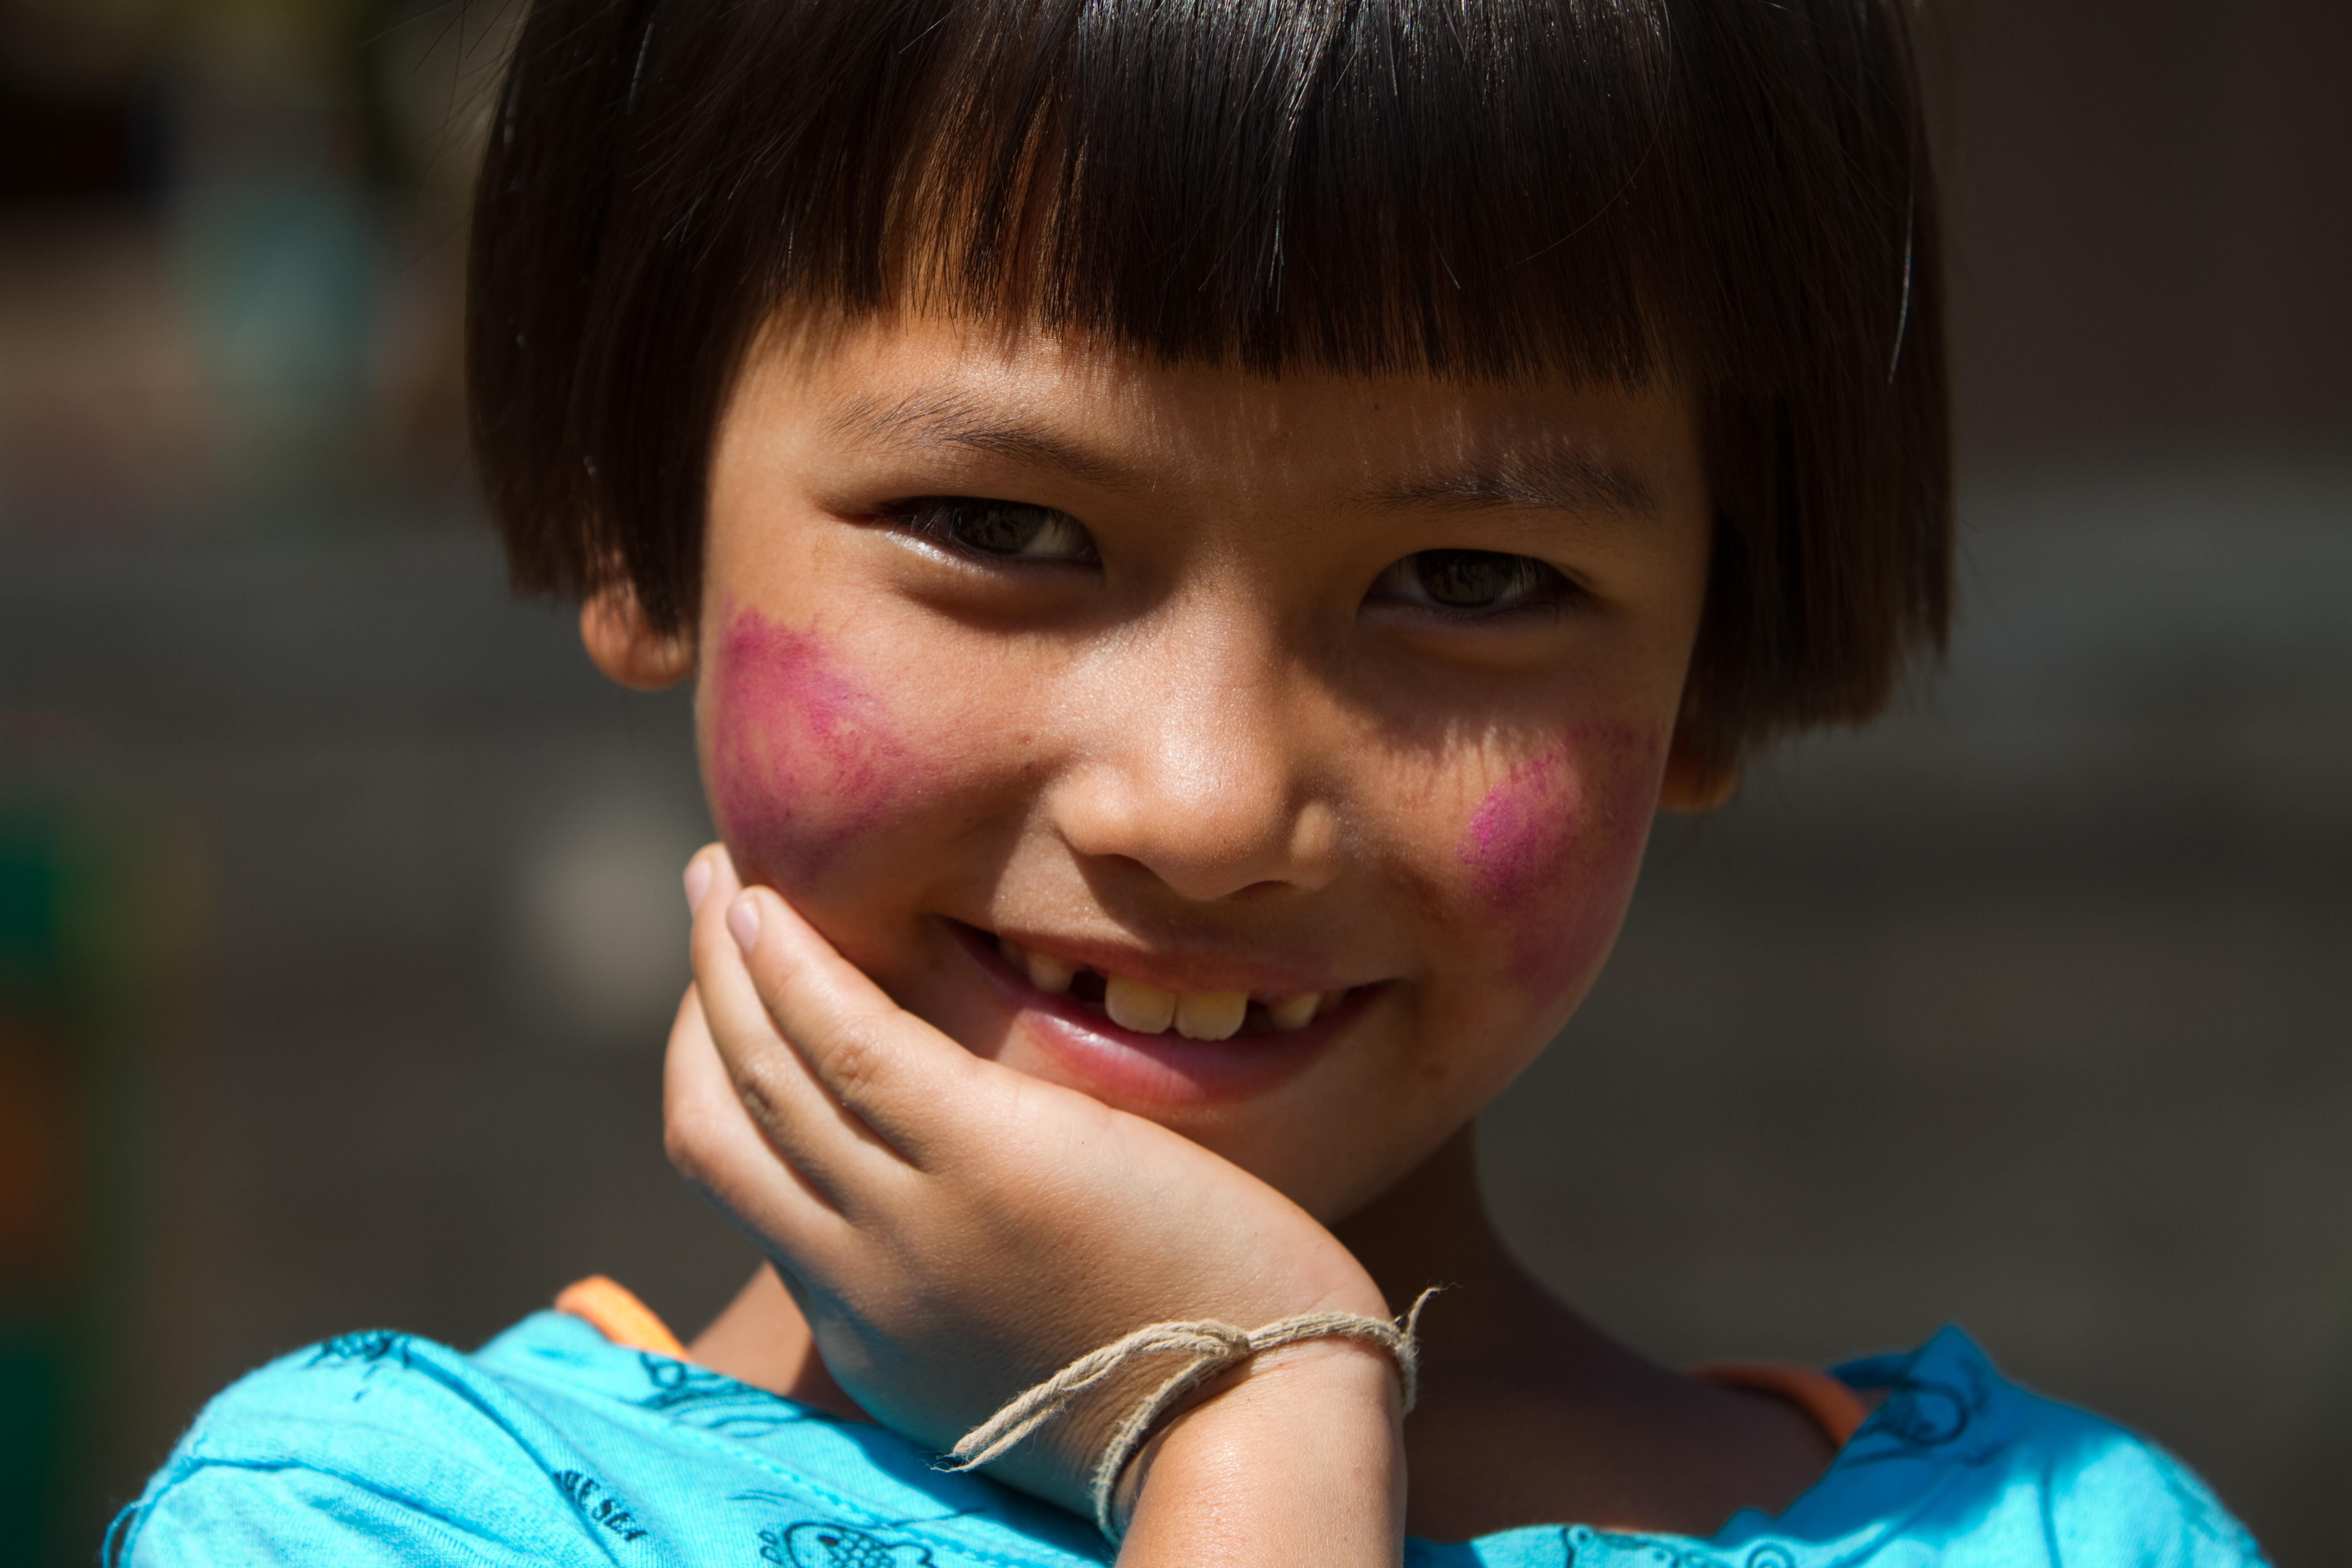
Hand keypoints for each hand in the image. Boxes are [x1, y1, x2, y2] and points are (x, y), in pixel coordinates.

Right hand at [663, 845, 1393, 1522]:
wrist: (1262, 1430)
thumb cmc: (1193, 1378)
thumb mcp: (1029, 1348)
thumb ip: (975, 1280)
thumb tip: (971, 1212)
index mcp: (871, 1331)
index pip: (753, 1192)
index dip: (725, 1086)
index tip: (737, 1009)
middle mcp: (860, 1280)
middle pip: (719, 1128)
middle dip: (702, 1011)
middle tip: (712, 911)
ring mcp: (913, 1219)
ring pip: (763, 1075)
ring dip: (725, 965)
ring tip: (724, 877)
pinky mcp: (987, 1156)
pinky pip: (847, 1044)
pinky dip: (788, 971)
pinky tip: (771, 904)